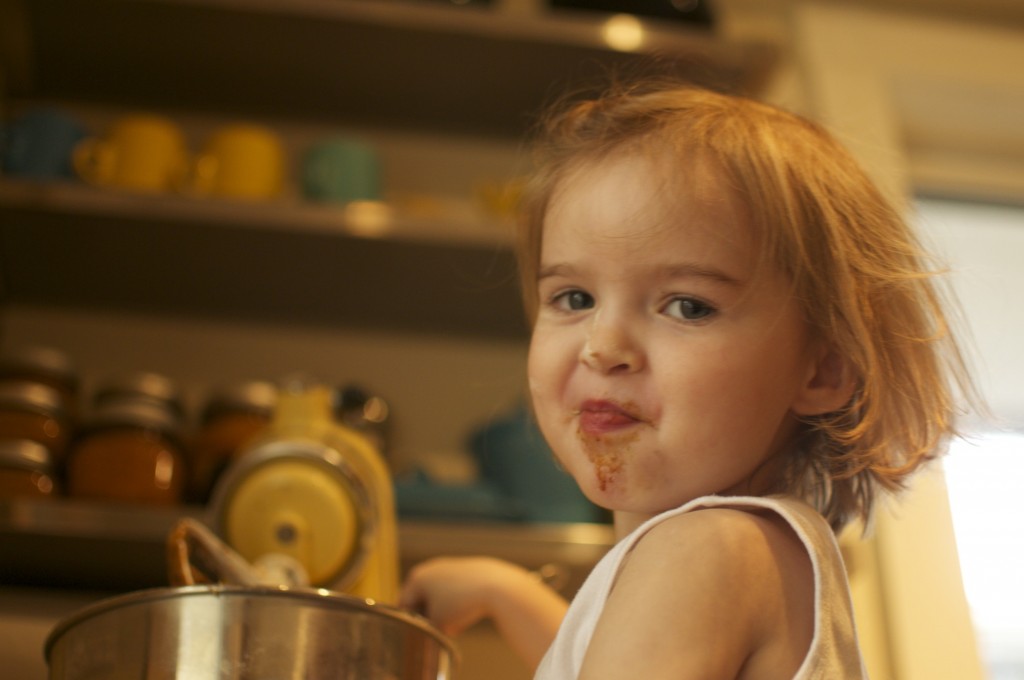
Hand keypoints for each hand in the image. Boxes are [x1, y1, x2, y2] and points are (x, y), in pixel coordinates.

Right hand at [400, 556, 528, 635]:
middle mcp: (429, 568)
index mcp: (416, 578)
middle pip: (420, 599)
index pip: (403, 606)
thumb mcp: (438, 624)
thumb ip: (426, 628)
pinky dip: (457, 602)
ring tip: (455, 622)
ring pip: (438, 596)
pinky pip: (454, 591)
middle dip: (427, 616)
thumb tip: (428, 630)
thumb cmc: (462, 604)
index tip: (418, 638)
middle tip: (437, 631)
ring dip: (442, 610)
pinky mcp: (466, 569)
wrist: (497, 586)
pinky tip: (467, 610)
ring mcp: (448, 566)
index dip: (409, 625)